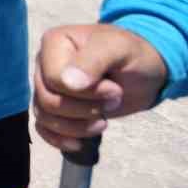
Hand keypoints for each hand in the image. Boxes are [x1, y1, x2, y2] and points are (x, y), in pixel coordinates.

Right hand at [32, 23, 167, 151]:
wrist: (144, 70)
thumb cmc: (133, 54)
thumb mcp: (119, 50)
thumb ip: (93, 61)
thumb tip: (68, 84)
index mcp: (54, 43)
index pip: (53, 79)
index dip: (84, 93)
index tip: (114, 89)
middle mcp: (44, 64)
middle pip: (47, 100)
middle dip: (84, 109)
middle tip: (114, 101)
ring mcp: (47, 86)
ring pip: (45, 117)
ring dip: (77, 126)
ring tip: (104, 121)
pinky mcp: (55, 107)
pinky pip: (43, 127)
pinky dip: (58, 139)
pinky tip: (79, 144)